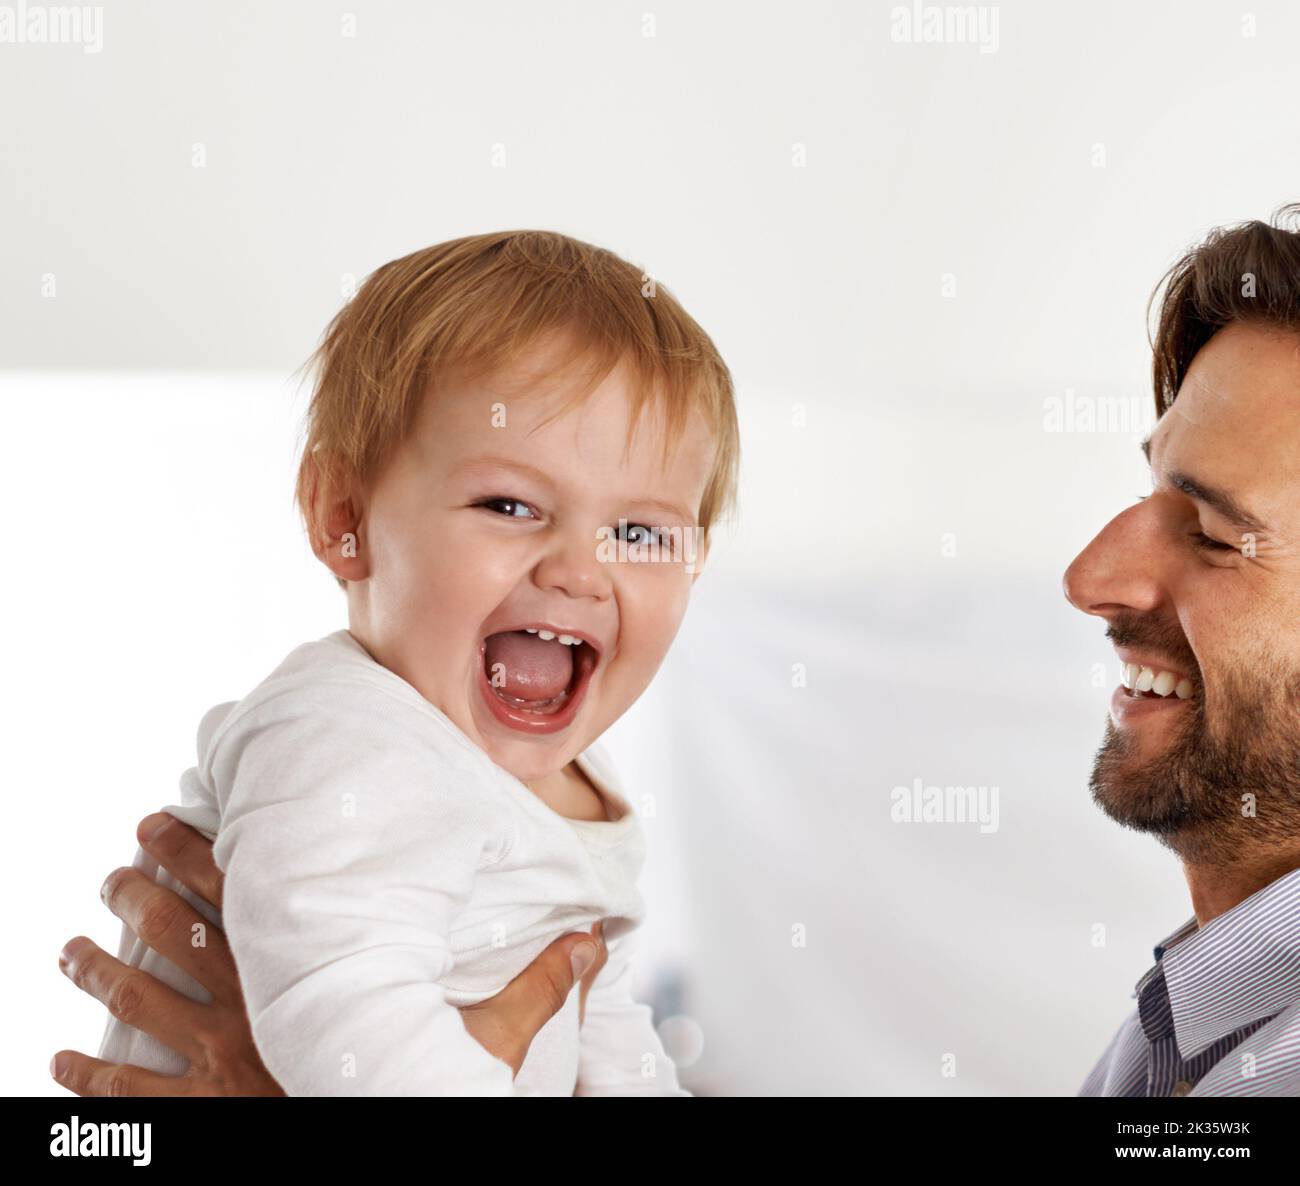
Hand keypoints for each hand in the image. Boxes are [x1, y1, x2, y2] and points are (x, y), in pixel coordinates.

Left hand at [51, 812, 609, 1093]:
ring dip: (104, 962)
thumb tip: (593, 940)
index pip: (250, 895)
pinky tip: (58, 1064)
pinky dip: (90, 1075)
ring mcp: (215, 1064)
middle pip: (180, 932)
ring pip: (140, 999)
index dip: (204, 851)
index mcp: (313, 976)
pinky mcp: (200, 1114)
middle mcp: (251, 1009)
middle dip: (145, 885)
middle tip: (121, 851)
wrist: (366, 1139)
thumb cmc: (413, 1099)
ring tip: (74, 934)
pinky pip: (129, 1094)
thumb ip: (535, 990)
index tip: (175, 813)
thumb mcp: (485, 1049)